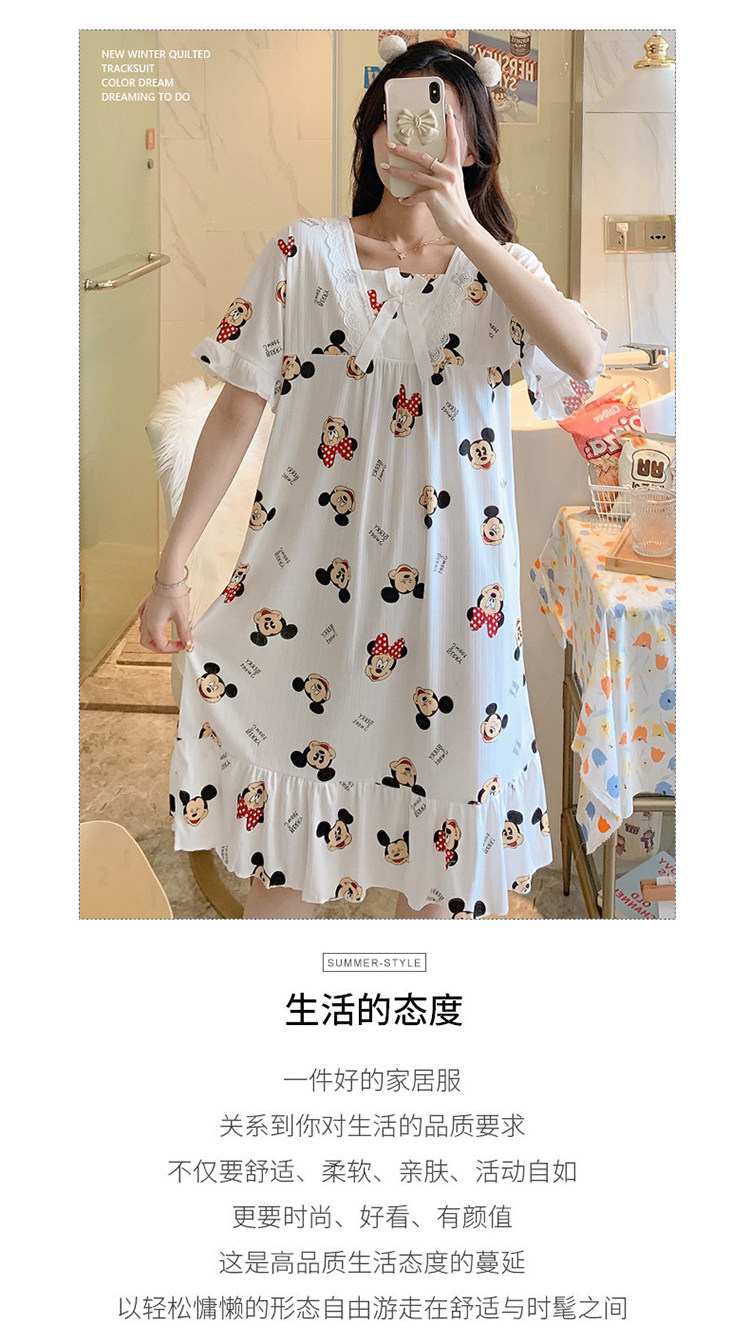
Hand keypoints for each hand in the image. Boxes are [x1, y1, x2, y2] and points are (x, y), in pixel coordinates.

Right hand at [138, 589, 193, 653]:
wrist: (169, 578)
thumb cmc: (174, 595)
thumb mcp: (182, 617)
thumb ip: (184, 633)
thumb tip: (188, 645)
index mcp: (154, 626)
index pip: (161, 646)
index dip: (173, 648)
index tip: (183, 645)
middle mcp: (147, 621)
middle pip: (147, 643)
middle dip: (159, 648)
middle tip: (171, 648)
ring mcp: (145, 613)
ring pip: (143, 632)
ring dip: (153, 639)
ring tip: (163, 639)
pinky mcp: (147, 606)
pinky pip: (143, 619)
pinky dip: (148, 626)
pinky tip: (154, 623)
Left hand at [382, 104, 476, 241]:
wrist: (463, 226)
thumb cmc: (455, 206)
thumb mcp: (454, 185)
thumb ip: (444, 173)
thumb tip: (429, 165)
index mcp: (454, 166)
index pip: (454, 141)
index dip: (451, 125)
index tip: (447, 110)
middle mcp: (449, 172)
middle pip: (422, 156)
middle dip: (404, 150)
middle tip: (390, 145)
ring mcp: (442, 184)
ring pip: (414, 174)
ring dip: (397, 172)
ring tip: (384, 167)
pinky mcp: (435, 197)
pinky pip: (415, 195)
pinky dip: (408, 199)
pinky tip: (402, 200)